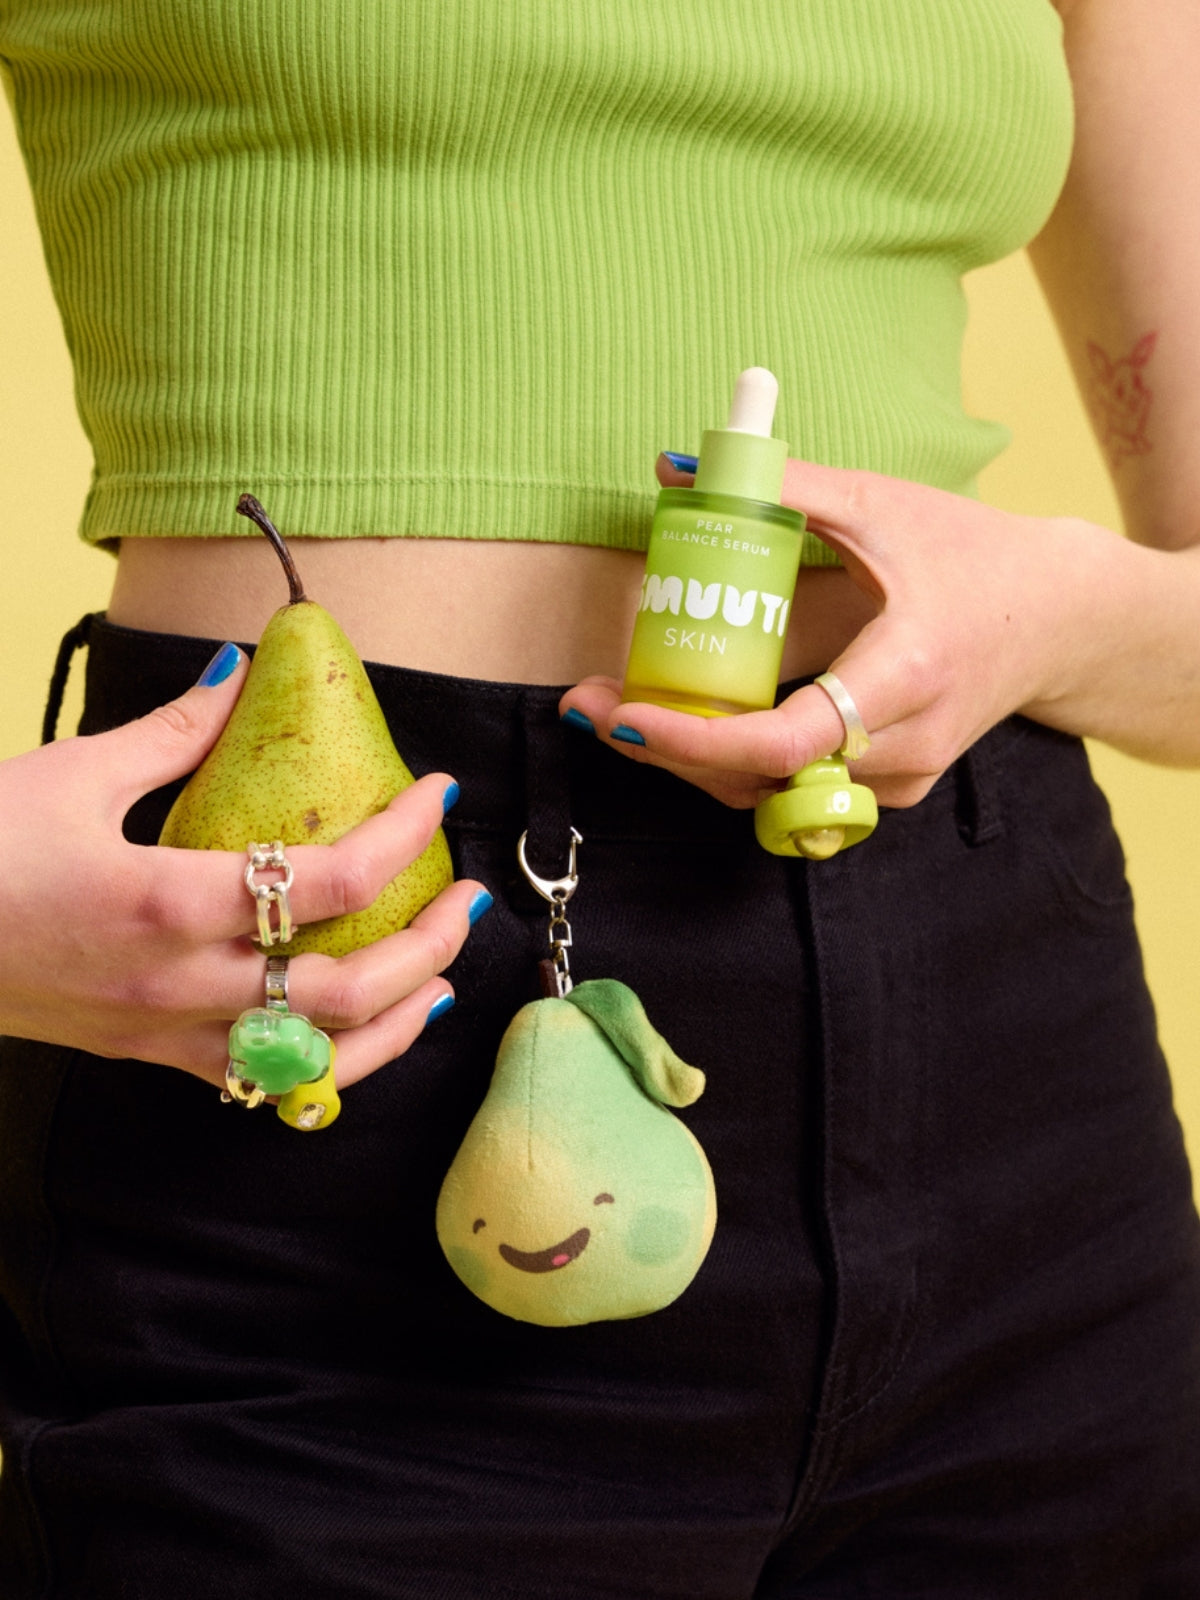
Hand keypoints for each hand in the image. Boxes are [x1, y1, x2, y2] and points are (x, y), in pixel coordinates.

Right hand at [0, 653, 487, 1087]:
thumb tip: (240, 671)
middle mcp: (180, 984)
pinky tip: (353, 1031)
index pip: (329, 880)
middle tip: (469, 900)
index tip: (439, 793)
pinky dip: (326, 1061)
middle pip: (347, 991)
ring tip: (442, 981)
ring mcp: (166, 1034)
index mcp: (168, 903)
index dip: (403, 834)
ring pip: (315, 1061)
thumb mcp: (74, 772)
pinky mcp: (147, 1057)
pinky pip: (258, 1082)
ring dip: (397, 1023)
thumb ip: (175, 730)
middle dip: (429, 945)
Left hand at [562, 456, 1123, 808]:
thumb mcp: (882, 506)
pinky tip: (689, 726)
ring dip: (691, 761)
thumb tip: (681, 464)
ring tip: (620, 713)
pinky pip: (796, 792)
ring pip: (772, 795)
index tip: (629, 716)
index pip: (788, 739)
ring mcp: (900, 780)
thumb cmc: (974, 557)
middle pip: (761, 777)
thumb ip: (782, 486)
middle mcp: (903, 744)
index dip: (699, 739)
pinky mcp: (892, 790)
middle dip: (666, 750)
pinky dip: (737, 765)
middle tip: (589, 706)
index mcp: (905, 672)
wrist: (1060, 620)